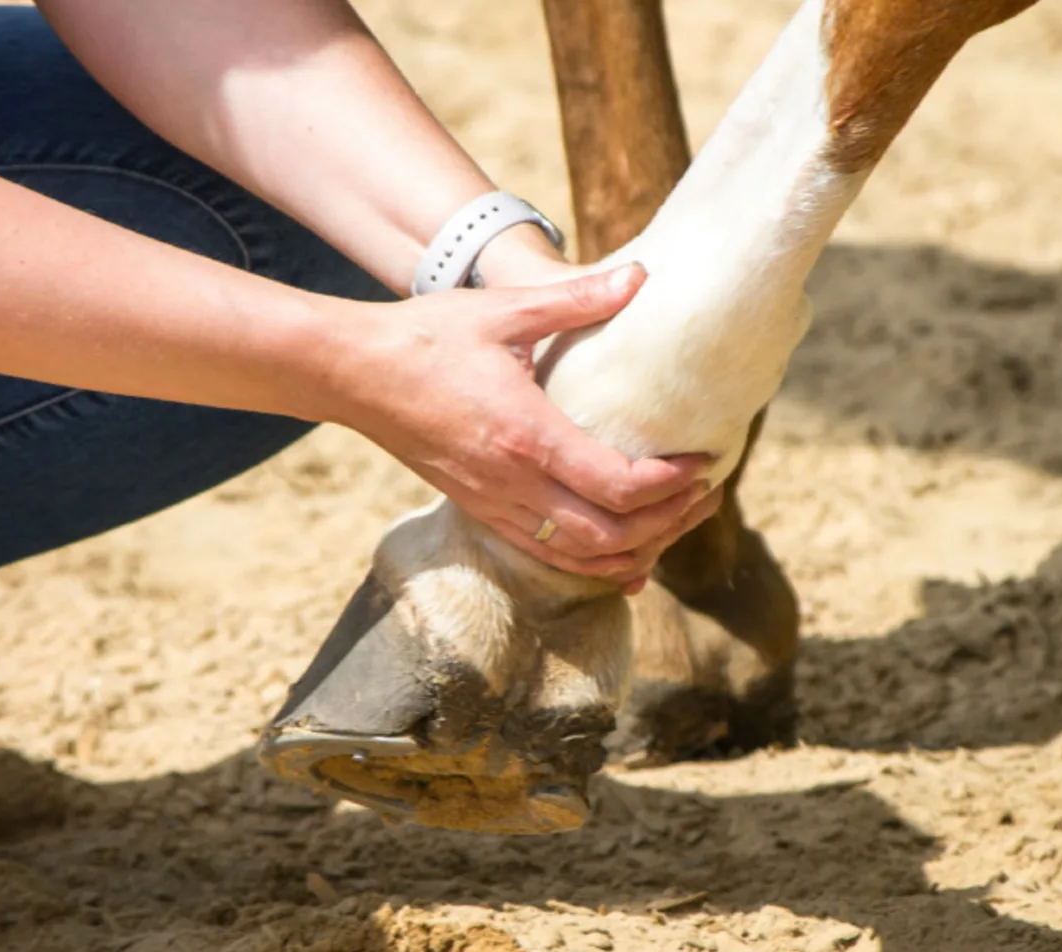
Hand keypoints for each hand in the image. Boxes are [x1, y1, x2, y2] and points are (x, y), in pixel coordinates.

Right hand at [331, 262, 719, 587]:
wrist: (352, 373)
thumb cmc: (425, 337)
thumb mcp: (503, 310)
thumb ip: (576, 298)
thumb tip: (641, 276)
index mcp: (526, 435)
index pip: (618, 486)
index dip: (672, 484)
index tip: (705, 461)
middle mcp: (512, 484)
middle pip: (610, 535)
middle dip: (670, 523)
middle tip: (708, 493)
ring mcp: (493, 505)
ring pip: (581, 559)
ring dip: (638, 551)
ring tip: (677, 523)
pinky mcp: (479, 511)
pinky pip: (548, 557)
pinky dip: (595, 565)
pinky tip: (626, 559)